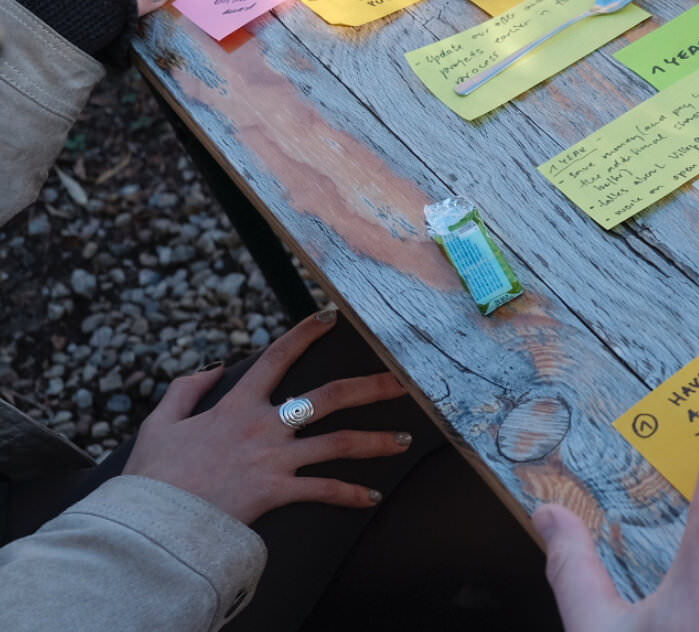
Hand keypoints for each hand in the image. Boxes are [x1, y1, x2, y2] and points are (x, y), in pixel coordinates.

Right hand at [124, 308, 412, 523]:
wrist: (152, 522)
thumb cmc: (154, 476)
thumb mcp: (160, 423)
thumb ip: (186, 390)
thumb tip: (213, 367)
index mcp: (237, 406)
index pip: (276, 358)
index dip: (304, 334)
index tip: (331, 316)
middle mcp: (263, 427)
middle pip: (330, 396)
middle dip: (372, 385)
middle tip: (406, 378)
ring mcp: (274, 459)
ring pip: (339, 443)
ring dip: (376, 441)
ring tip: (406, 440)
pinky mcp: (277, 492)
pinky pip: (323, 491)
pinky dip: (349, 495)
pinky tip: (372, 496)